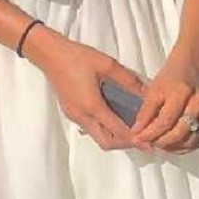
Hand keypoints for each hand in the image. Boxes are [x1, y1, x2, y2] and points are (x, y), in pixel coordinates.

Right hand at [31, 31, 154, 154]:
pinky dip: (104, 130)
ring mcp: (74, 116)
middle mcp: (82, 116)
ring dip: (114, 137)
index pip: (117, 130)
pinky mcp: (71, 112)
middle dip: (125, 143)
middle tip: (140, 138)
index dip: (134, 138)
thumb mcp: (106, 64)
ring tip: (130, 130)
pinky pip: (90, 128)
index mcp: (92, 106)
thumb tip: (146, 92)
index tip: (148, 141)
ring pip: (97, 137)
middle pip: (106, 142)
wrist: (50, 54)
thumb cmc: (77, 57)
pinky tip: (114, 118)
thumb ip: (127, 79)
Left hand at [129, 50, 198, 153]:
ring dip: (173, 147)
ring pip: (191, 140)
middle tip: (148, 143)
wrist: (191, 67)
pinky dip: (185, 147)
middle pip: (179, 133)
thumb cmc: (171, 77)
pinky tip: (173, 145)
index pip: (165, 121)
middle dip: (161, 142)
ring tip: (159, 145)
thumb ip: (145, 113)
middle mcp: (198, 102)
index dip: (150, 134)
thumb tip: (137, 133)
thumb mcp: (153, 90)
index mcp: (181, 91)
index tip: (138, 138)